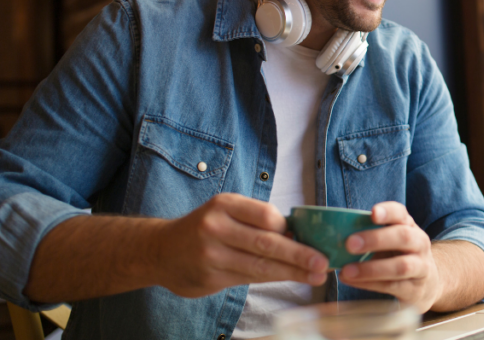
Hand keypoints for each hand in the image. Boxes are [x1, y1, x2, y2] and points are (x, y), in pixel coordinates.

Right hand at [154, 193, 329, 297]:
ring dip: (292, 272)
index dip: (291, 228)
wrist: (161, 251)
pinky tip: (291, 278)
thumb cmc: (205, 228)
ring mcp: (211, 254)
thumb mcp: (226, 212)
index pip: (267, 215)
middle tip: (323, 263)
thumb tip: (299, 234)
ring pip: (260, 265)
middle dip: (299, 254)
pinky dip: (273, 278)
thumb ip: (257, 221)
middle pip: (267, 243)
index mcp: (224, 204)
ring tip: (315, 275)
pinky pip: (250, 278)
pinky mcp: (210, 277)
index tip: (313, 236)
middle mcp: (215, 227)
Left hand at [338, 202, 442, 311]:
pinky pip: (393, 286)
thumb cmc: (399, 256)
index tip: (373, 213)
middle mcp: (419, 244)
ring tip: (346, 270)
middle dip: (376, 239)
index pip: (401, 214)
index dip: (388, 212)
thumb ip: (369, 235)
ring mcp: (420, 267)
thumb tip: (331, 235)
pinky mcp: (415, 290)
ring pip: (401, 266)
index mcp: (409, 227)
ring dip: (371, 268)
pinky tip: (352, 281)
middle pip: (403, 237)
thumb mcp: (390, 241)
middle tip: (350, 244)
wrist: (427, 284)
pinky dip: (370, 284)